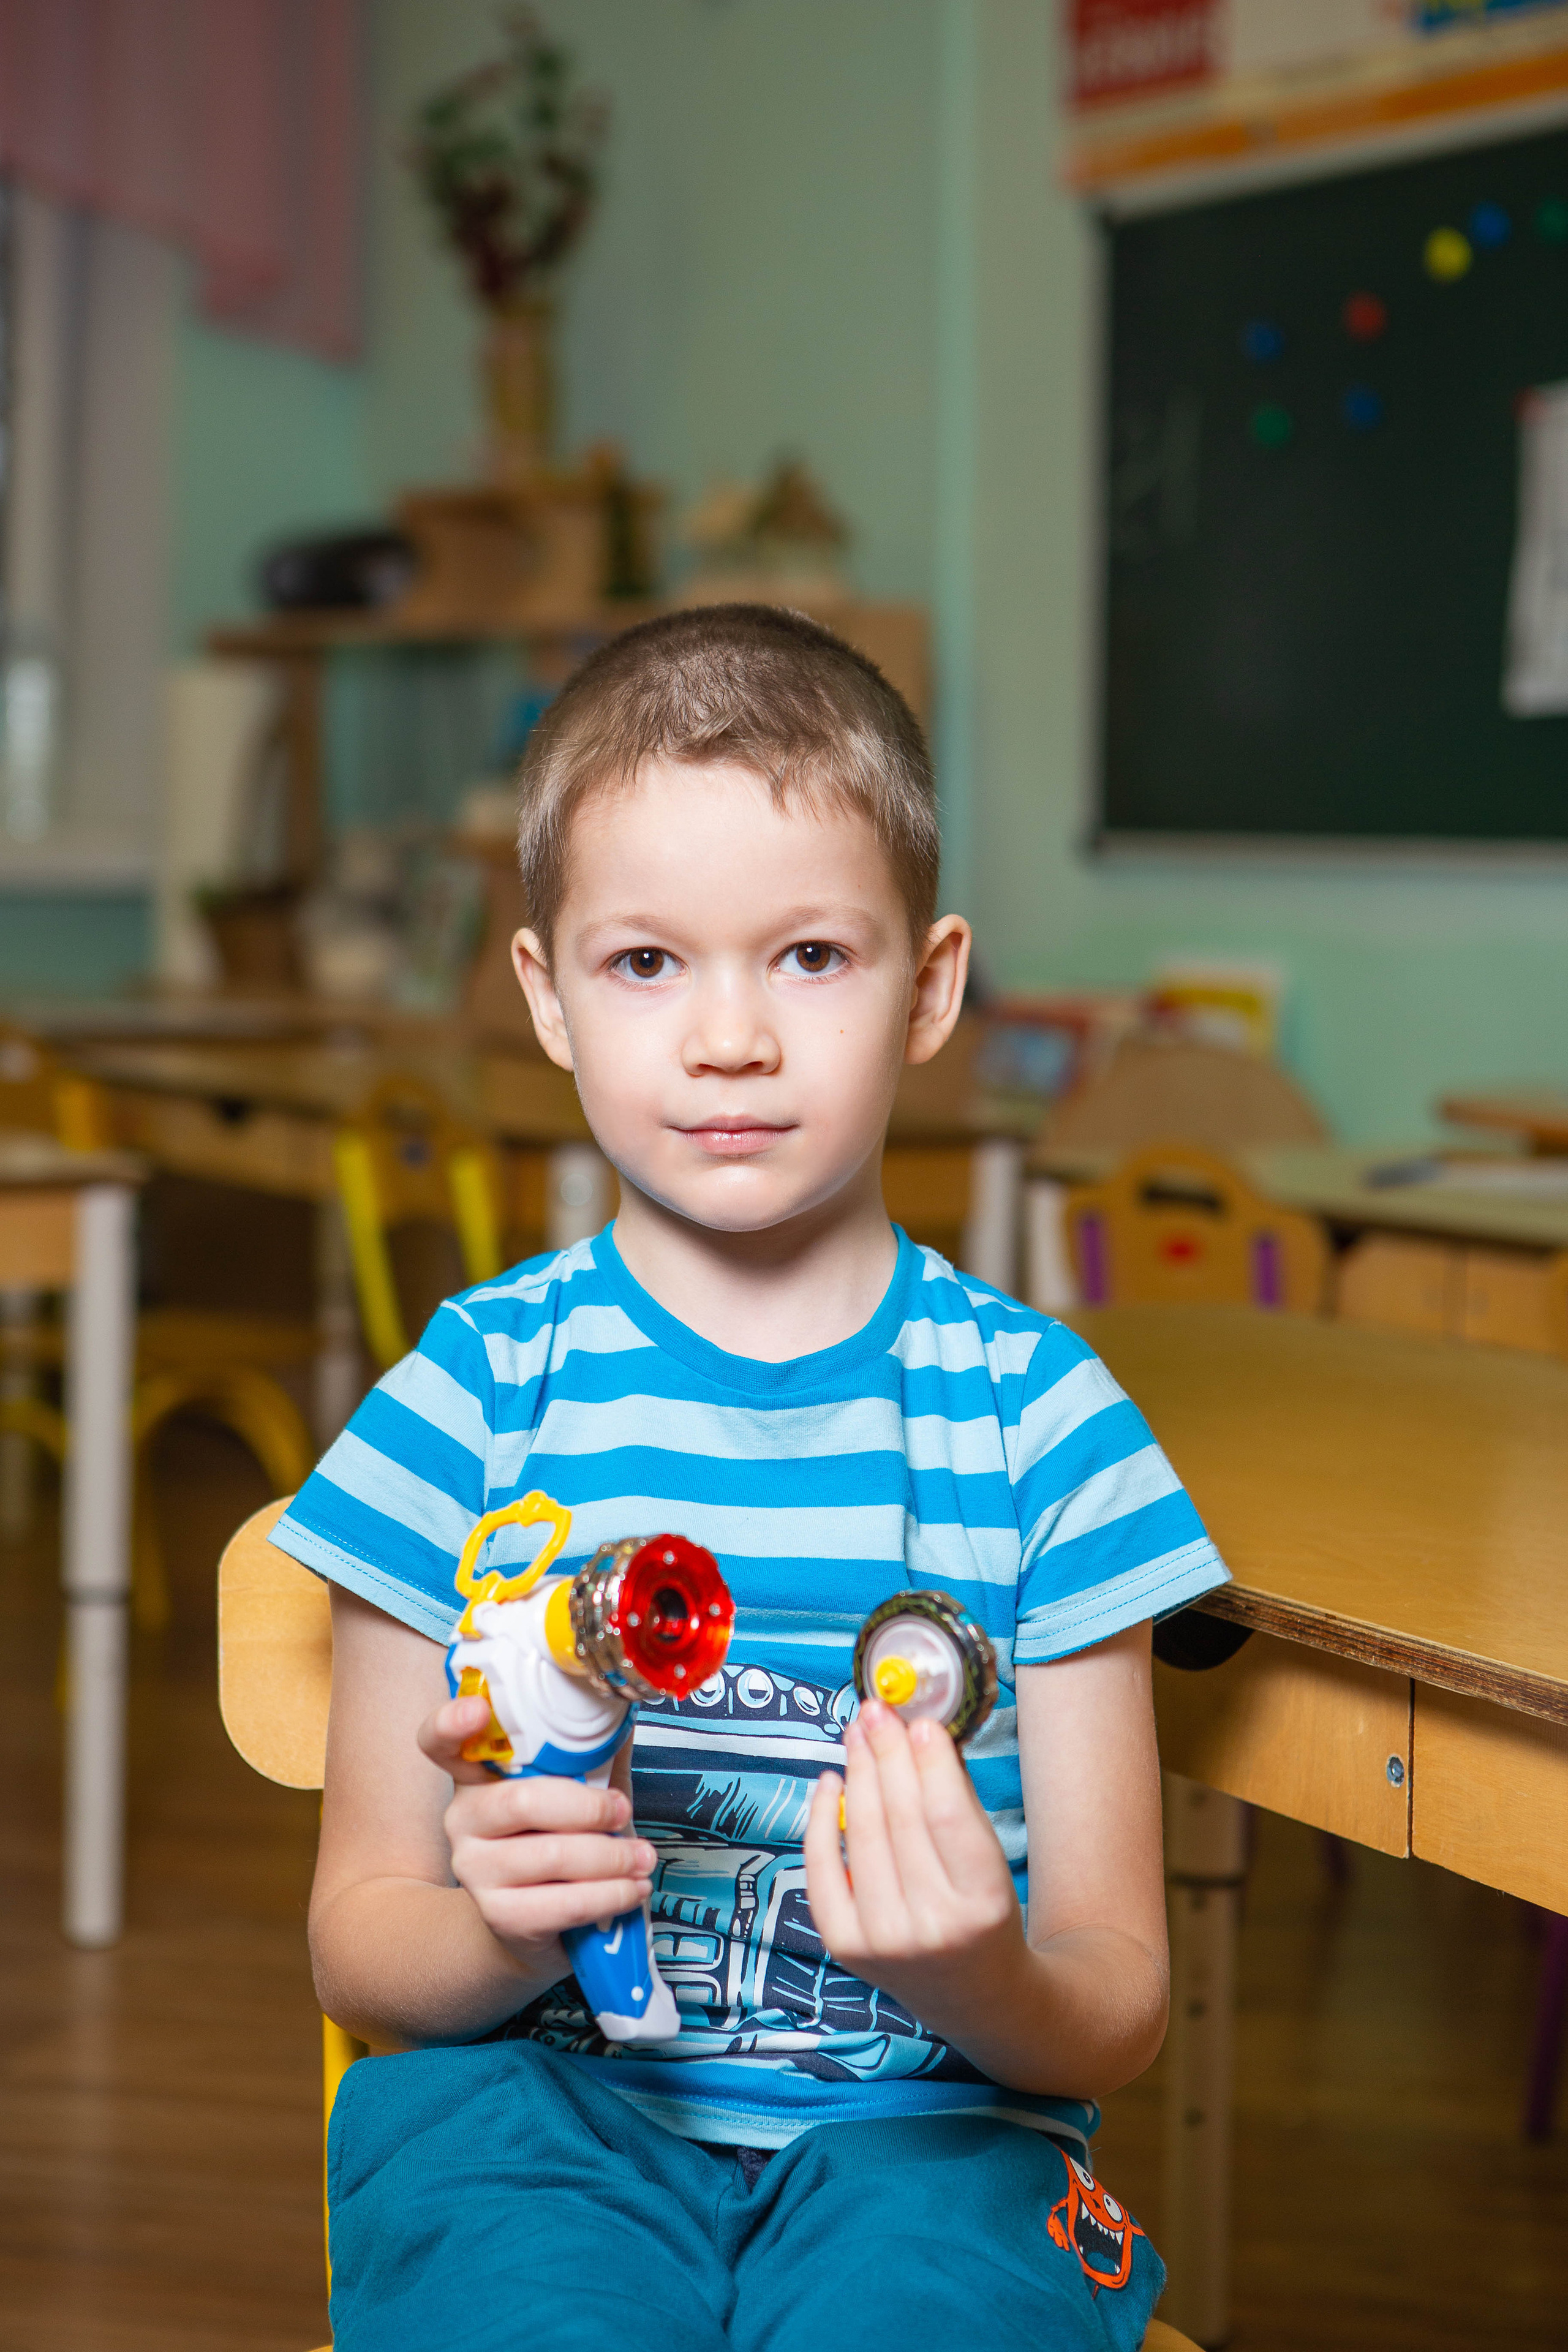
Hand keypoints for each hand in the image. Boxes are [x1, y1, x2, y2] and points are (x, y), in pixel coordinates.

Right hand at [417, 1694, 653, 1980]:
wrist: (535, 1924)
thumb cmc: (559, 1839)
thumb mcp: (575, 1789)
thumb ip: (590, 1750)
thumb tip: (621, 1708)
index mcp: (475, 1775)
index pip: (441, 1742)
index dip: (451, 1723)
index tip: (478, 1709)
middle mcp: (463, 1820)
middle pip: (522, 1801)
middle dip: (588, 1808)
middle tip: (623, 1811)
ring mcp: (475, 1871)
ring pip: (552, 1855)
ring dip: (612, 1857)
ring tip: (642, 1858)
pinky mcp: (500, 1916)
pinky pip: (565, 1903)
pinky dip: (611, 1894)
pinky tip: (633, 1889)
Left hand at [803, 1698, 1024, 2032]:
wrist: (975, 1995)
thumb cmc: (985, 1915)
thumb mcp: (991, 1862)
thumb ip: (957, 1801)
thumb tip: (917, 1731)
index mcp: (981, 1904)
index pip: (946, 1818)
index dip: (929, 1763)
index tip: (918, 1721)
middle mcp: (930, 1928)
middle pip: (897, 1819)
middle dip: (885, 1755)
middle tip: (877, 1710)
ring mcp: (882, 1941)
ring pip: (861, 1835)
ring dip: (856, 1773)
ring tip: (857, 1733)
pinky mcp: (845, 1946)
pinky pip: (821, 1868)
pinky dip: (821, 1817)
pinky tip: (830, 1780)